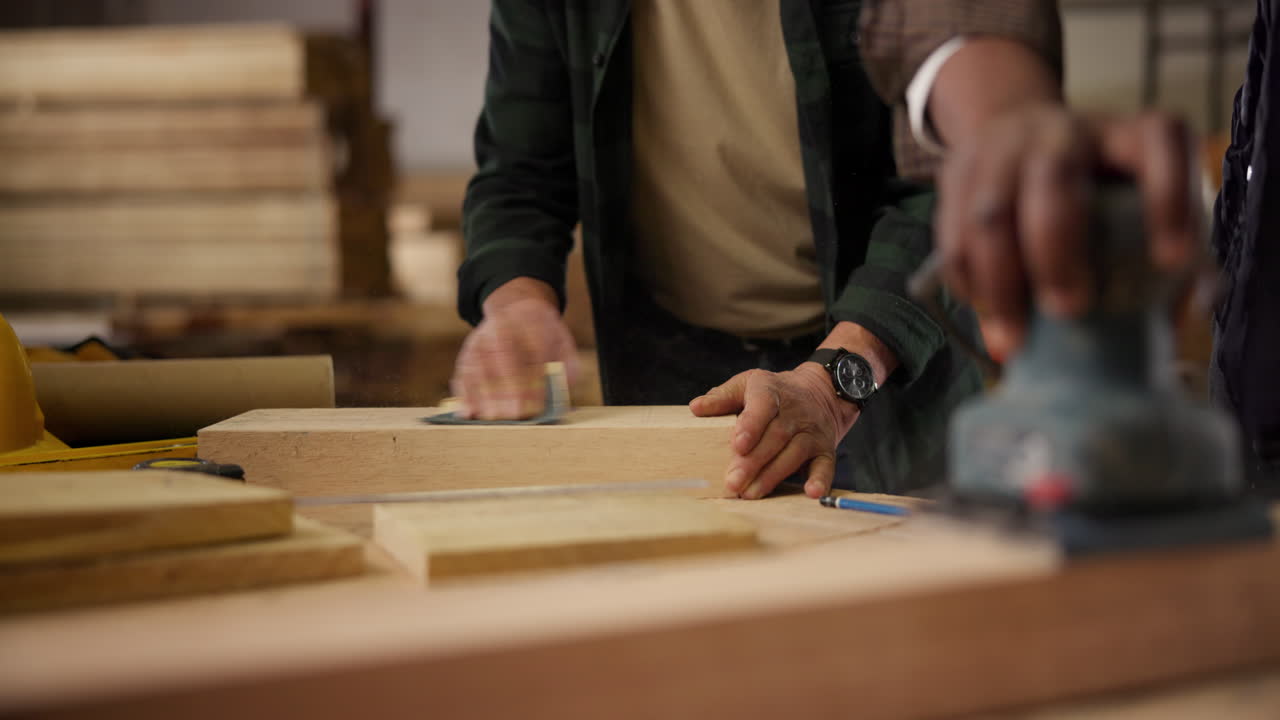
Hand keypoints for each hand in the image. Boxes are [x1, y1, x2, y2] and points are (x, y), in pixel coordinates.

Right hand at [451, 277, 578, 419]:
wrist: (517, 309)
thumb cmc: (543, 335)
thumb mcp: (563, 341)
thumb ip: (569, 364)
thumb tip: (566, 386)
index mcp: (530, 324)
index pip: (532, 354)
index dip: (534, 382)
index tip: (537, 406)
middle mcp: (501, 329)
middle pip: (502, 359)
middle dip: (508, 389)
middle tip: (515, 414)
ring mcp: (480, 341)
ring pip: (479, 368)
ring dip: (484, 395)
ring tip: (492, 418)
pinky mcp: (467, 353)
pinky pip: (463, 374)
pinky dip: (464, 394)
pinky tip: (468, 412)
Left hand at [690, 364, 857, 499]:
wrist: (819, 392)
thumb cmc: (773, 393)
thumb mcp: (747, 384)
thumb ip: (722, 397)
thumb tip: (696, 408)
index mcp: (771, 393)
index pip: (763, 406)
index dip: (751, 426)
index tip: (737, 445)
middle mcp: (795, 412)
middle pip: (775, 437)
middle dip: (754, 462)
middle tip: (733, 482)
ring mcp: (812, 432)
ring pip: (794, 453)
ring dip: (773, 476)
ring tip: (750, 493)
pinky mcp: (825, 449)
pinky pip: (825, 466)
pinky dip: (820, 480)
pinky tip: (811, 493)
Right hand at [935, 105, 1197, 359]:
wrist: (1018, 133)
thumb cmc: (1100, 193)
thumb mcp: (1144, 206)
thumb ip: (1171, 261)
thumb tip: (1179, 315)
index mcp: (1129, 134)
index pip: (1159, 144)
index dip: (1168, 199)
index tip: (1172, 261)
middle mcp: (1066, 131)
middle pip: (1054, 183)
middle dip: (1057, 255)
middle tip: (1068, 312)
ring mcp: (1003, 147)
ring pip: (990, 215)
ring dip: (1000, 284)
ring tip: (1013, 340)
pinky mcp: (957, 170)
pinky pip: (951, 235)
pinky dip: (966, 282)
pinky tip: (986, 310)